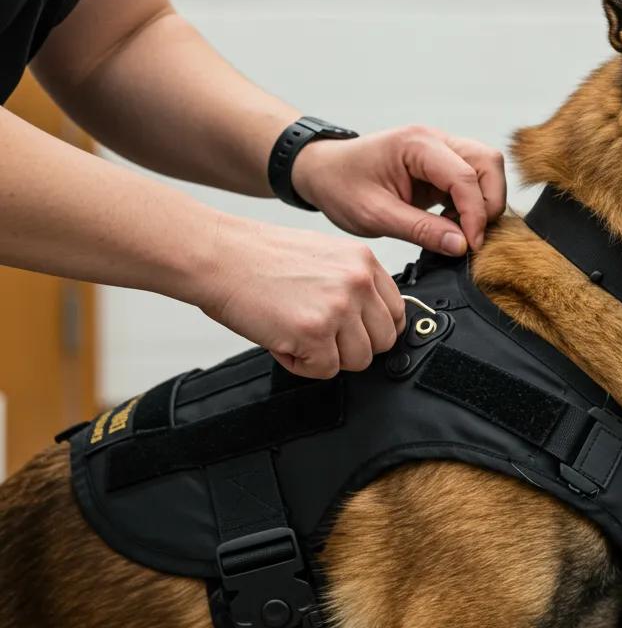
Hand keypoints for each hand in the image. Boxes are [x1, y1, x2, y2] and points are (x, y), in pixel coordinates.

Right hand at [195, 215, 405, 377]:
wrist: (218, 256)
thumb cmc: (259, 258)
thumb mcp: (325, 256)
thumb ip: (354, 284)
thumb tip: (373, 319)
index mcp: (363, 261)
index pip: (397, 313)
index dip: (373, 329)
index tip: (354, 333)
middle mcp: (358, 282)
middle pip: (383, 341)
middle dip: (352, 346)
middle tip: (320, 335)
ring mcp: (339, 308)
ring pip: (358, 360)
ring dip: (327, 357)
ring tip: (297, 333)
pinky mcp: (314, 333)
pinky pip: (324, 370)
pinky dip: (301, 364)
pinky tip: (282, 339)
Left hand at [292, 125, 505, 256]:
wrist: (322, 172)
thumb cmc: (341, 185)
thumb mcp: (375, 215)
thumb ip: (420, 230)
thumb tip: (461, 245)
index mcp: (417, 144)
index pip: (465, 176)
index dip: (475, 214)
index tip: (471, 246)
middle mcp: (435, 140)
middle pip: (488, 163)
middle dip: (489, 203)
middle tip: (473, 238)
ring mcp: (440, 151)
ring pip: (485, 169)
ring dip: (484, 202)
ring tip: (462, 232)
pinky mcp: (440, 166)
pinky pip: (472, 180)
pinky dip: (472, 204)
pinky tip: (452, 225)